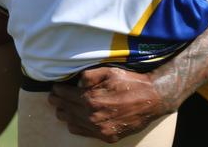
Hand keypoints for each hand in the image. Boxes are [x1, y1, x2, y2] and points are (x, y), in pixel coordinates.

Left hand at [48, 67, 175, 142]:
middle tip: (54, 96)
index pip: (65, 96)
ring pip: (71, 123)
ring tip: (63, 107)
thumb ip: (89, 75)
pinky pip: (82, 132)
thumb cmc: (131, 83)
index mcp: (92, 99)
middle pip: (65, 110)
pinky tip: (76, 118)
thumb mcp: (109, 72)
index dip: (58, 91)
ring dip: (65, 114)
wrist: (152, 99)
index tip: (54, 88)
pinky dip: (76, 125)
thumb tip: (76, 81)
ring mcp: (100, 129)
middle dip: (58, 102)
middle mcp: (93, 117)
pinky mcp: (107, 136)